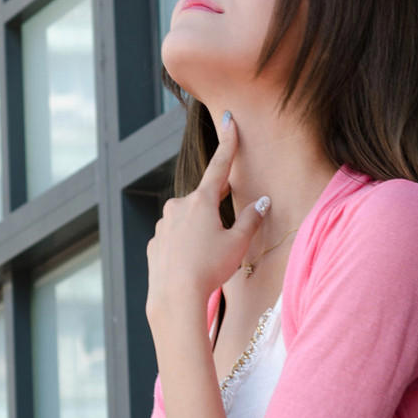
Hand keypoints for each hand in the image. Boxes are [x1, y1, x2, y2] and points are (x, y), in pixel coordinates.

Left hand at [146, 115, 266, 325]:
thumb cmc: (210, 269)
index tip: (229, 120)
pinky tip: (191, 266)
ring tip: (207, 259)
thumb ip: (251, 219)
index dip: (228, 143)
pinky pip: (174, 238)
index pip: (219, 166)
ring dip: (199, 231)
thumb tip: (262, 202)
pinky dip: (185, 247)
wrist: (175, 298)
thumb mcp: (238, 244)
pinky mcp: (154, 243)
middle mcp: (177, 207)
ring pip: (187, 221)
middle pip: (203, 200)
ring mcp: (162, 225)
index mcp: (200, 201)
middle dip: (215, 212)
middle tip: (224, 237)